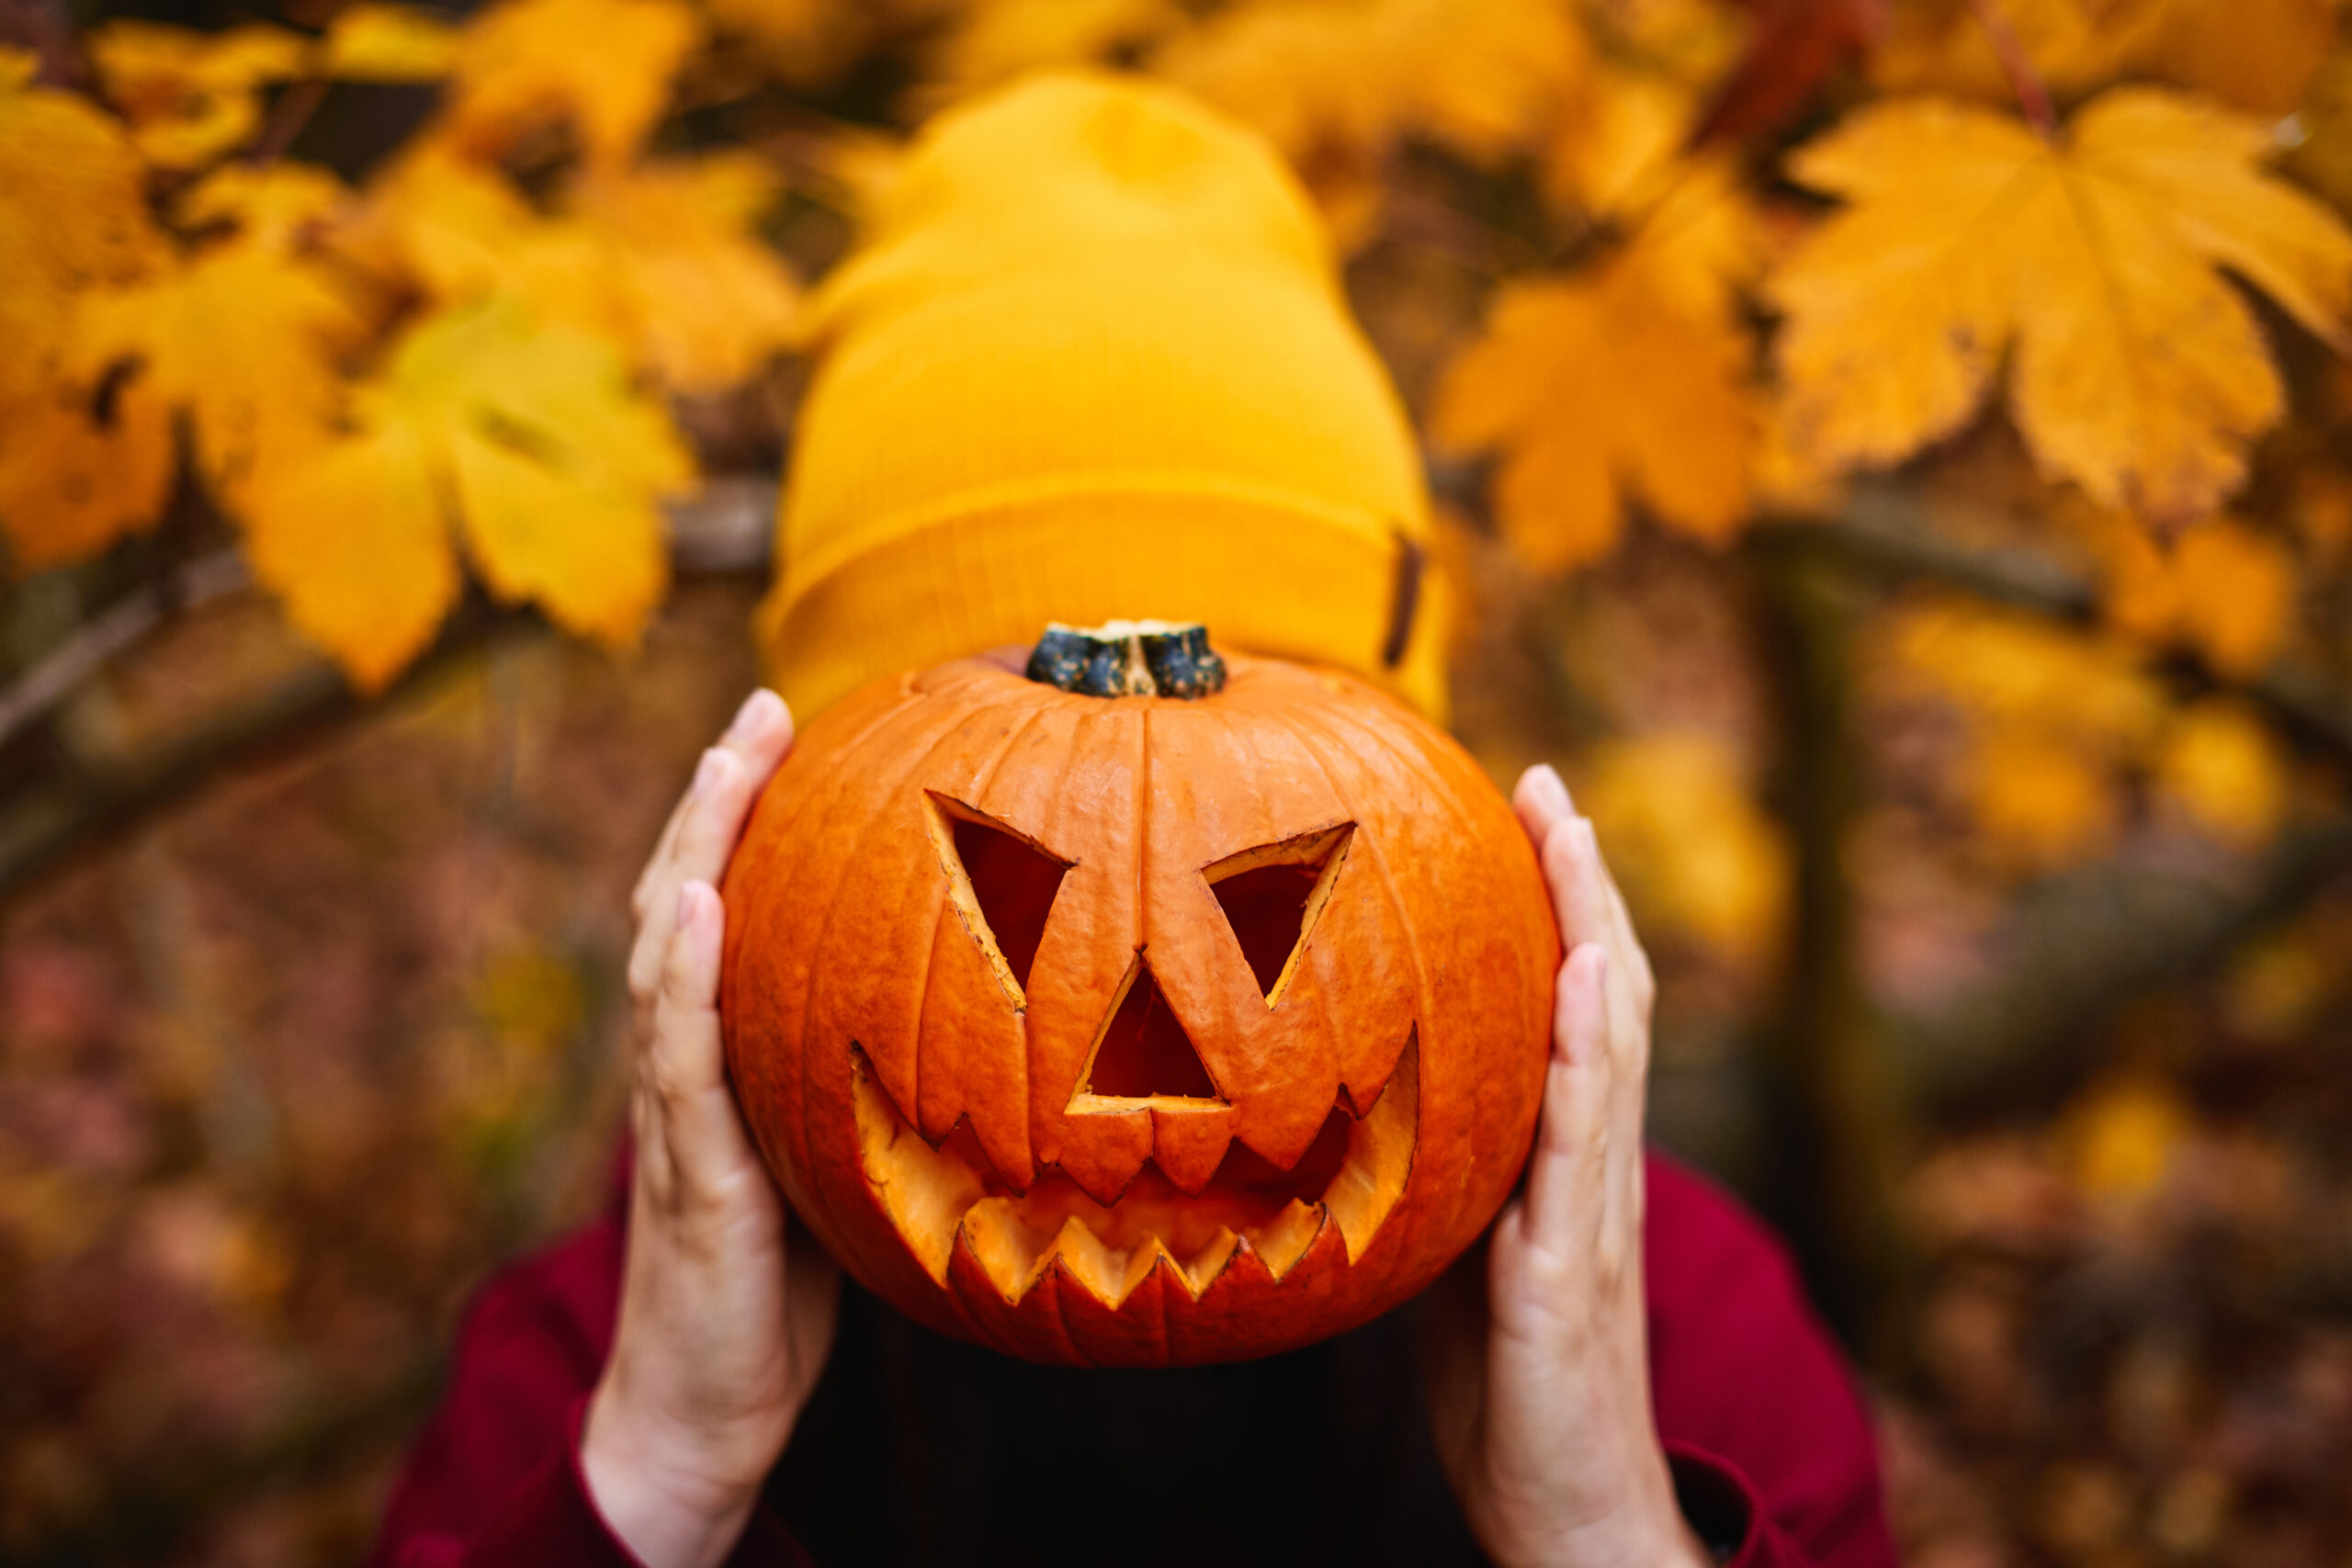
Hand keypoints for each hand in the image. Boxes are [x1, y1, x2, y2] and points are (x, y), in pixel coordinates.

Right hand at [582, 689, 841, 1567]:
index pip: (721, 907)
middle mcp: (688, 1064)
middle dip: (716, 799)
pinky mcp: (692, 1174)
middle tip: (758, 708)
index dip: (742, 816)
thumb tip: (997, 1008)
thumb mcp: (839, 1152)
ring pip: (667, 955)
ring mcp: (678, 1114)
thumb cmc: (785, 1284)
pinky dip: (684, 976)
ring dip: (695, 847)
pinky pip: (679, 1062)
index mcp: (725, 1052)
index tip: (782, 722)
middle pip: (681, 900)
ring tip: (730, 760)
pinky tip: (698, 905)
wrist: (709, 1405)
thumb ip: (866, 1076)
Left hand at [1425, 764, 1708, 1567]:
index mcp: (1560, 1163)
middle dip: (1580, 887)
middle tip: (1548, 786)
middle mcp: (1591, 1170)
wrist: (1562, 1509)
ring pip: (1611, 1050)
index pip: (1570, 1012)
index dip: (1557, 912)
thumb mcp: (1447, 1255)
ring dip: (1595, 935)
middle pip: (1604, 999)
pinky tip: (1584, 984)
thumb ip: (1425, 1173)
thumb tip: (1336, 1102)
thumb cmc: (1502, 1390)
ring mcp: (1591, 1215)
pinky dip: (1592, 1059)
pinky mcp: (1569, 1270)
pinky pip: (1584, 1150)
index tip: (1525, 813)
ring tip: (1573, 838)